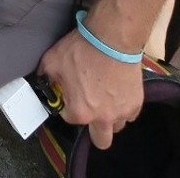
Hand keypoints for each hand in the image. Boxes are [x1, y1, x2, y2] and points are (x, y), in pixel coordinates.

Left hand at [38, 28, 143, 149]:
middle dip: (93, 129)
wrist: (111, 38)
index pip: (69, 118)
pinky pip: (129, 114)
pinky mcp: (136, 104)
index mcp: (80, 112)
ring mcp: (122, 112)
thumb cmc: (81, 49)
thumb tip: (43, 82)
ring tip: (104, 96)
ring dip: (110, 117)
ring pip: (116, 127)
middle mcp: (102, 118)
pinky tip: (117, 90)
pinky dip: (123, 107)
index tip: (70, 94)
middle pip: (100, 141)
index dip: (67, 105)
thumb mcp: (52, 60)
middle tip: (90, 109)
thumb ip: (45, 77)